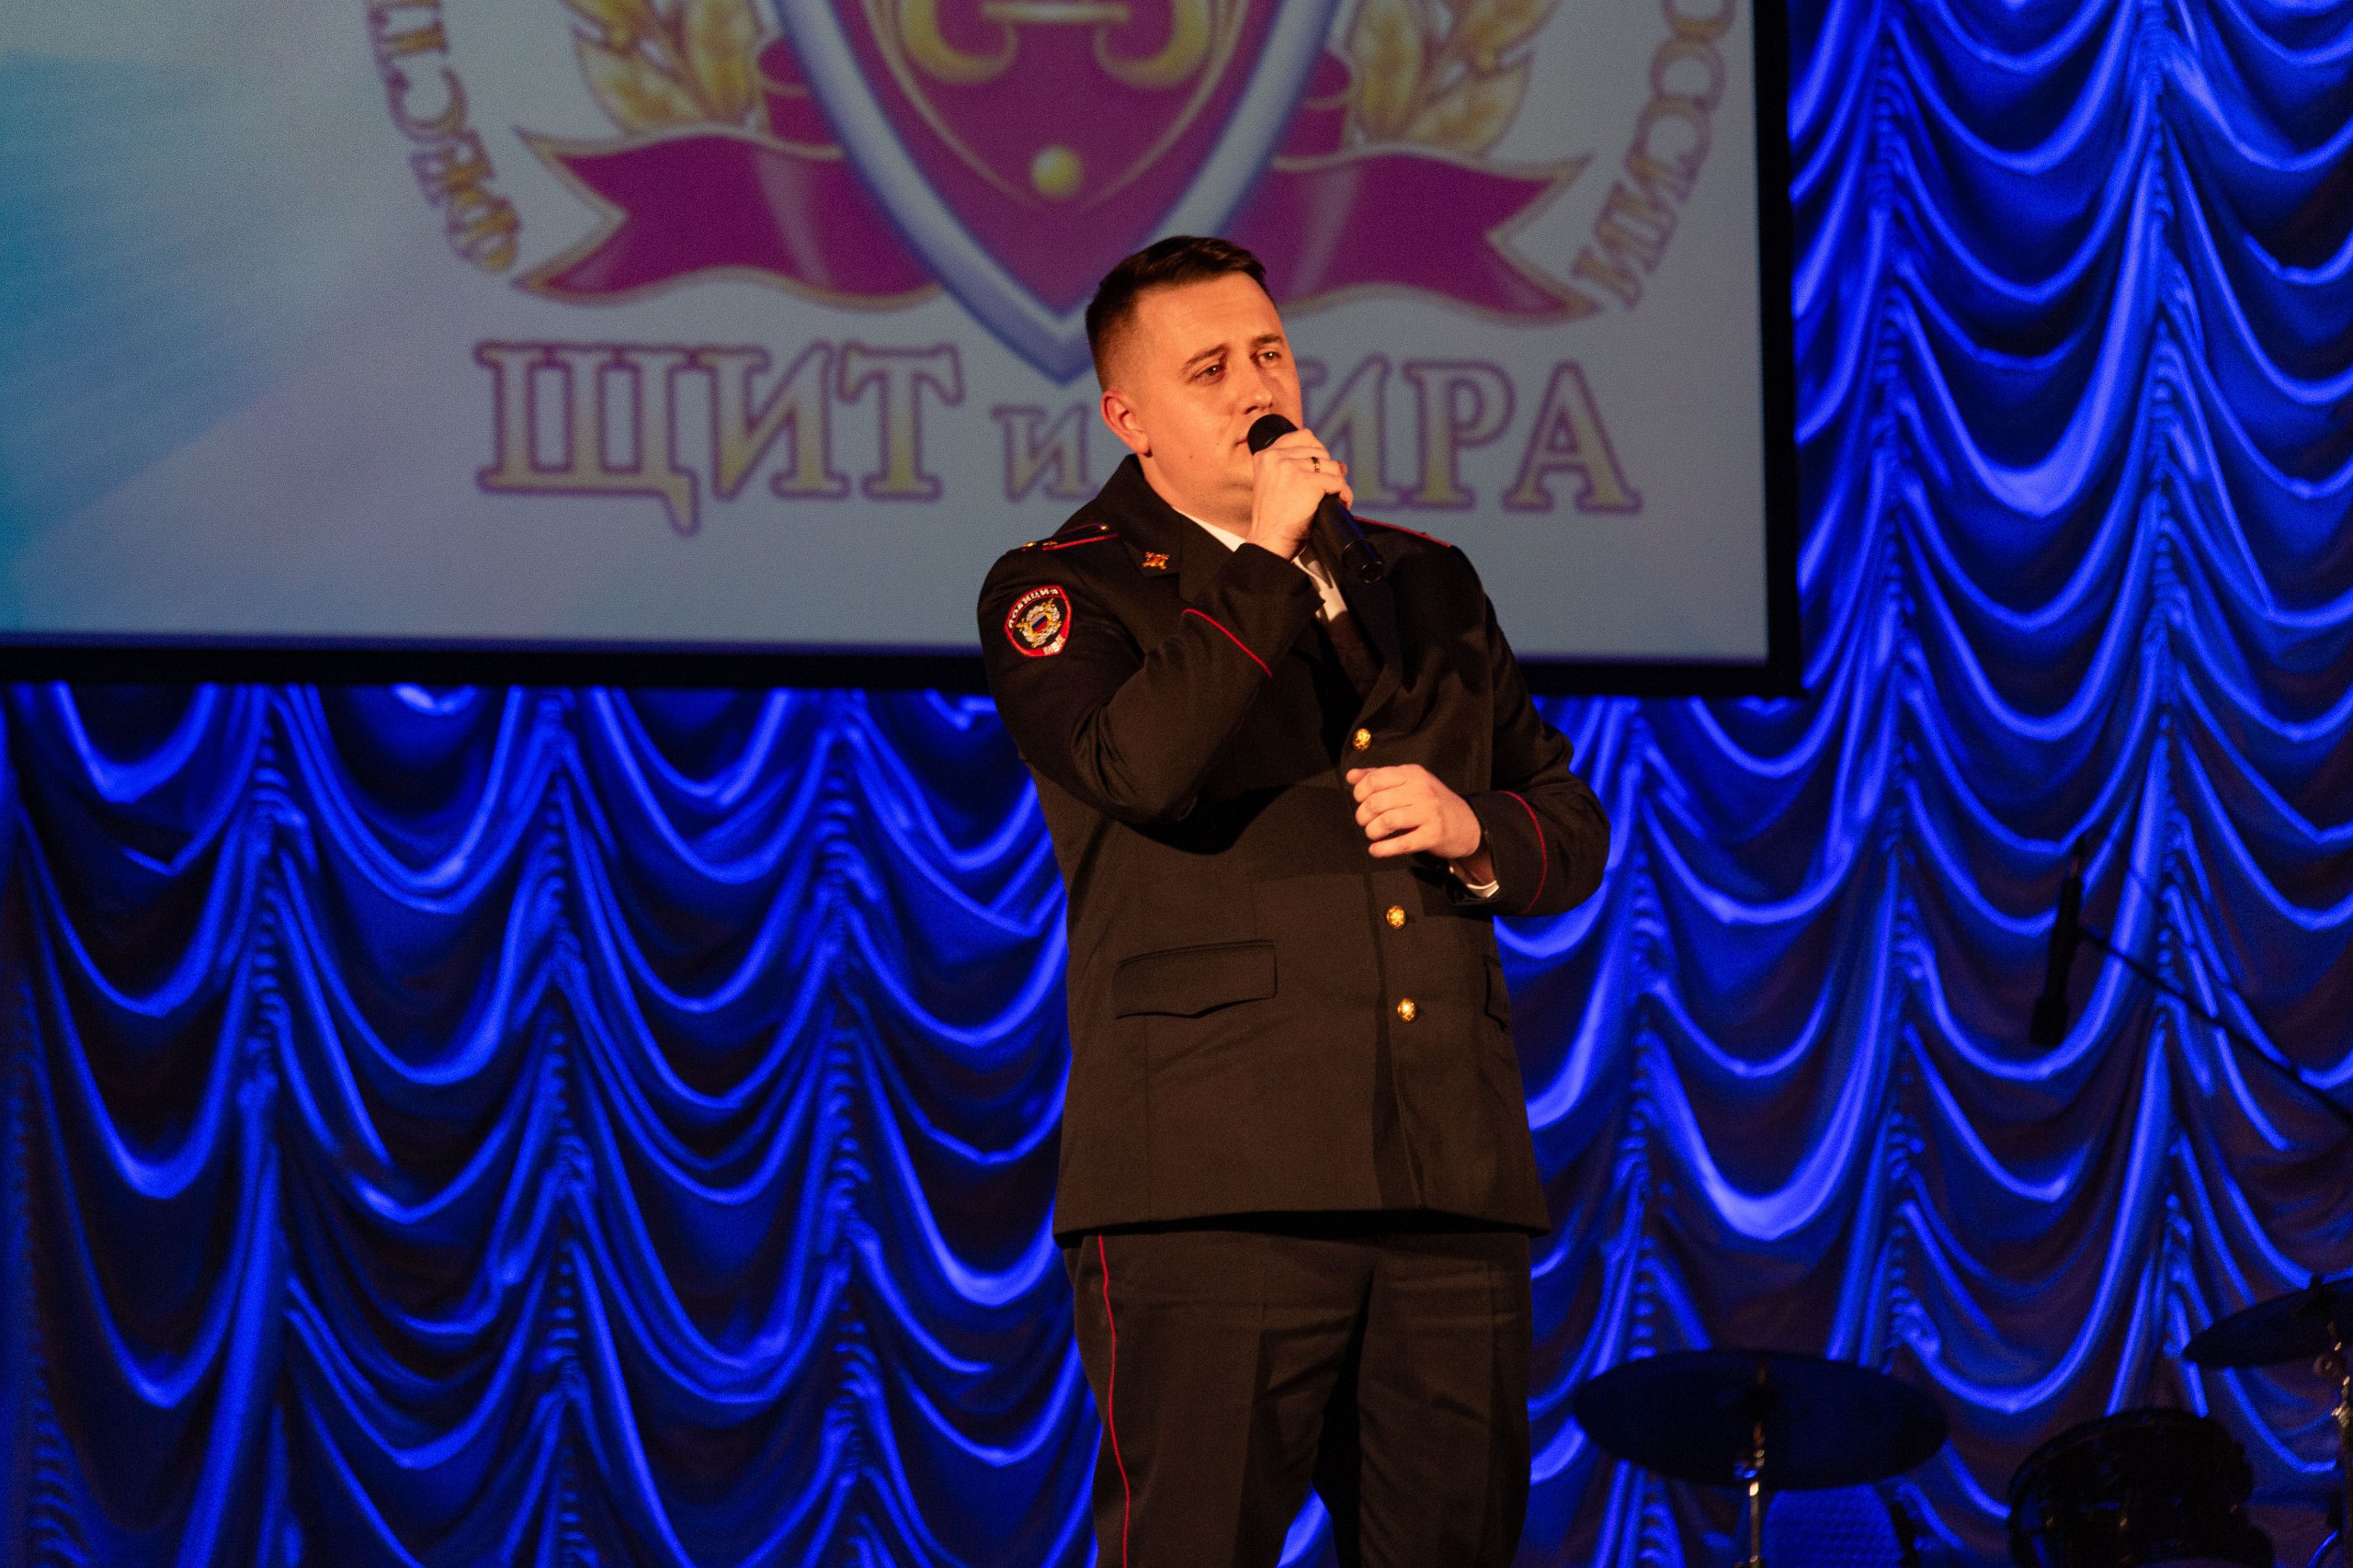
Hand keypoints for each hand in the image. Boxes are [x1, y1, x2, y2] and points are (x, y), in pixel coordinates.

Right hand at [1246, 429, 1349, 559]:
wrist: (1268, 541)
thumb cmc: (1272, 520)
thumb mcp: (1273, 484)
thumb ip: (1292, 467)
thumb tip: (1337, 463)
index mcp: (1265, 456)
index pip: (1303, 436)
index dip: (1317, 451)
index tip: (1319, 468)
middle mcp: (1276, 457)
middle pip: (1320, 450)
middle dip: (1328, 468)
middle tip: (1328, 486)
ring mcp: (1292, 468)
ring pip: (1331, 466)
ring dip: (1338, 482)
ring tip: (1335, 496)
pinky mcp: (1308, 482)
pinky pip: (1338, 482)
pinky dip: (1344, 494)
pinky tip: (1341, 502)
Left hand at [1347, 765, 1482, 862]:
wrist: (1467, 823)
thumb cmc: (1432, 803)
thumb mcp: (1410, 783)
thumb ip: (1379, 777)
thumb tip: (1351, 776)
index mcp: (1413, 773)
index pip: (1375, 779)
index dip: (1359, 792)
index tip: (1360, 801)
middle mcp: (1422, 790)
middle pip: (1377, 802)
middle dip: (1363, 815)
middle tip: (1364, 821)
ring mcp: (1429, 812)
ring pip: (1387, 821)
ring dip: (1372, 831)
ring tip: (1372, 834)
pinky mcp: (1434, 835)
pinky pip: (1402, 843)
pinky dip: (1383, 849)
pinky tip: (1376, 850)